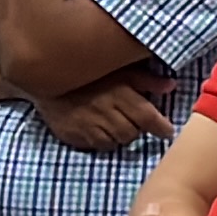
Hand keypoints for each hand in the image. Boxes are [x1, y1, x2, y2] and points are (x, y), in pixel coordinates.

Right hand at [30, 68, 172, 152]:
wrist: (44, 76)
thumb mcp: (120, 69)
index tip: (168, 131)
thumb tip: (171, 85)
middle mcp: (105, 112)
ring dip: (122, 136)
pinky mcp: (73, 135)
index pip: (148, 117)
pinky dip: (104, 141)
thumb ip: (146, 79)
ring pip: (116, 142)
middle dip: (139, 130)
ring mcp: (87, 126)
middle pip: (132, 133)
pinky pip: (97, 146)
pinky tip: (103, 131)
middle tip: (138, 123)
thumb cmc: (88, 71)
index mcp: (119, 94)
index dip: (161, 128)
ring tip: (119, 125)